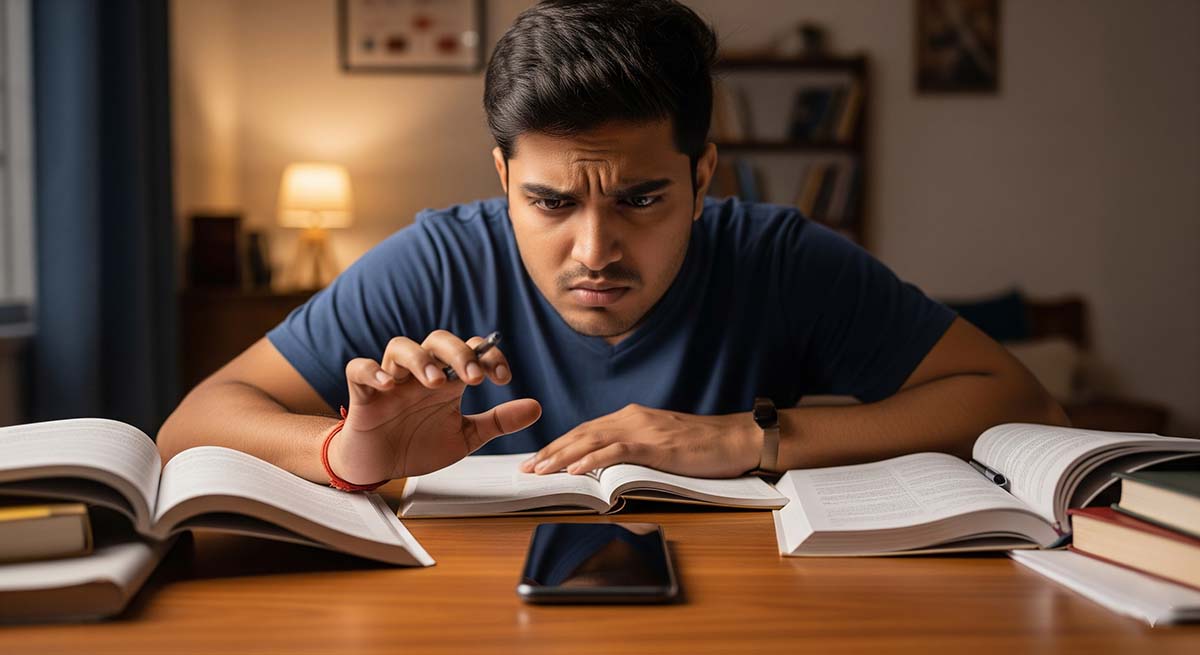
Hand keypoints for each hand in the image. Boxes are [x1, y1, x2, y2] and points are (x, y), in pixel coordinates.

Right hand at [329, 330, 541, 483]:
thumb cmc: (417, 445)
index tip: (503, 378)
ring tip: (435, 382)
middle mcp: (419, 374)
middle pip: (438, 340)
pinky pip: (359, 369)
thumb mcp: (464, 437)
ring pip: (400, 346)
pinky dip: (372, 372)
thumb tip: (537, 407)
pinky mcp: (362, 394)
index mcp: (446, 381)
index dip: (489, 355)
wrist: (378, 467)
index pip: (470, 350)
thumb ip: (498, 422)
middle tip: (473, 379)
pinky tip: (389, 385)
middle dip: (458, 353)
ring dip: (420, 359)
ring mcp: (391, 381)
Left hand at [518, 404, 759, 478]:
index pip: (586, 431)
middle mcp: (632, 418)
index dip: (559, 445)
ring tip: (541, 471)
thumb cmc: (702, 446)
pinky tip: (576, 470)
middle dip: (551, 452)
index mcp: (631, 417)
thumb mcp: (660, 444)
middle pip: (582, 433)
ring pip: (593, 440)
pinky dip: (594, 460)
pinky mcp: (656, 445)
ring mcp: (643, 430)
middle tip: (527, 469)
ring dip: (563, 456)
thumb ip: (634, 449)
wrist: (735, 439)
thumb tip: (608, 467)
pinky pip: (617, 451)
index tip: (537, 460)